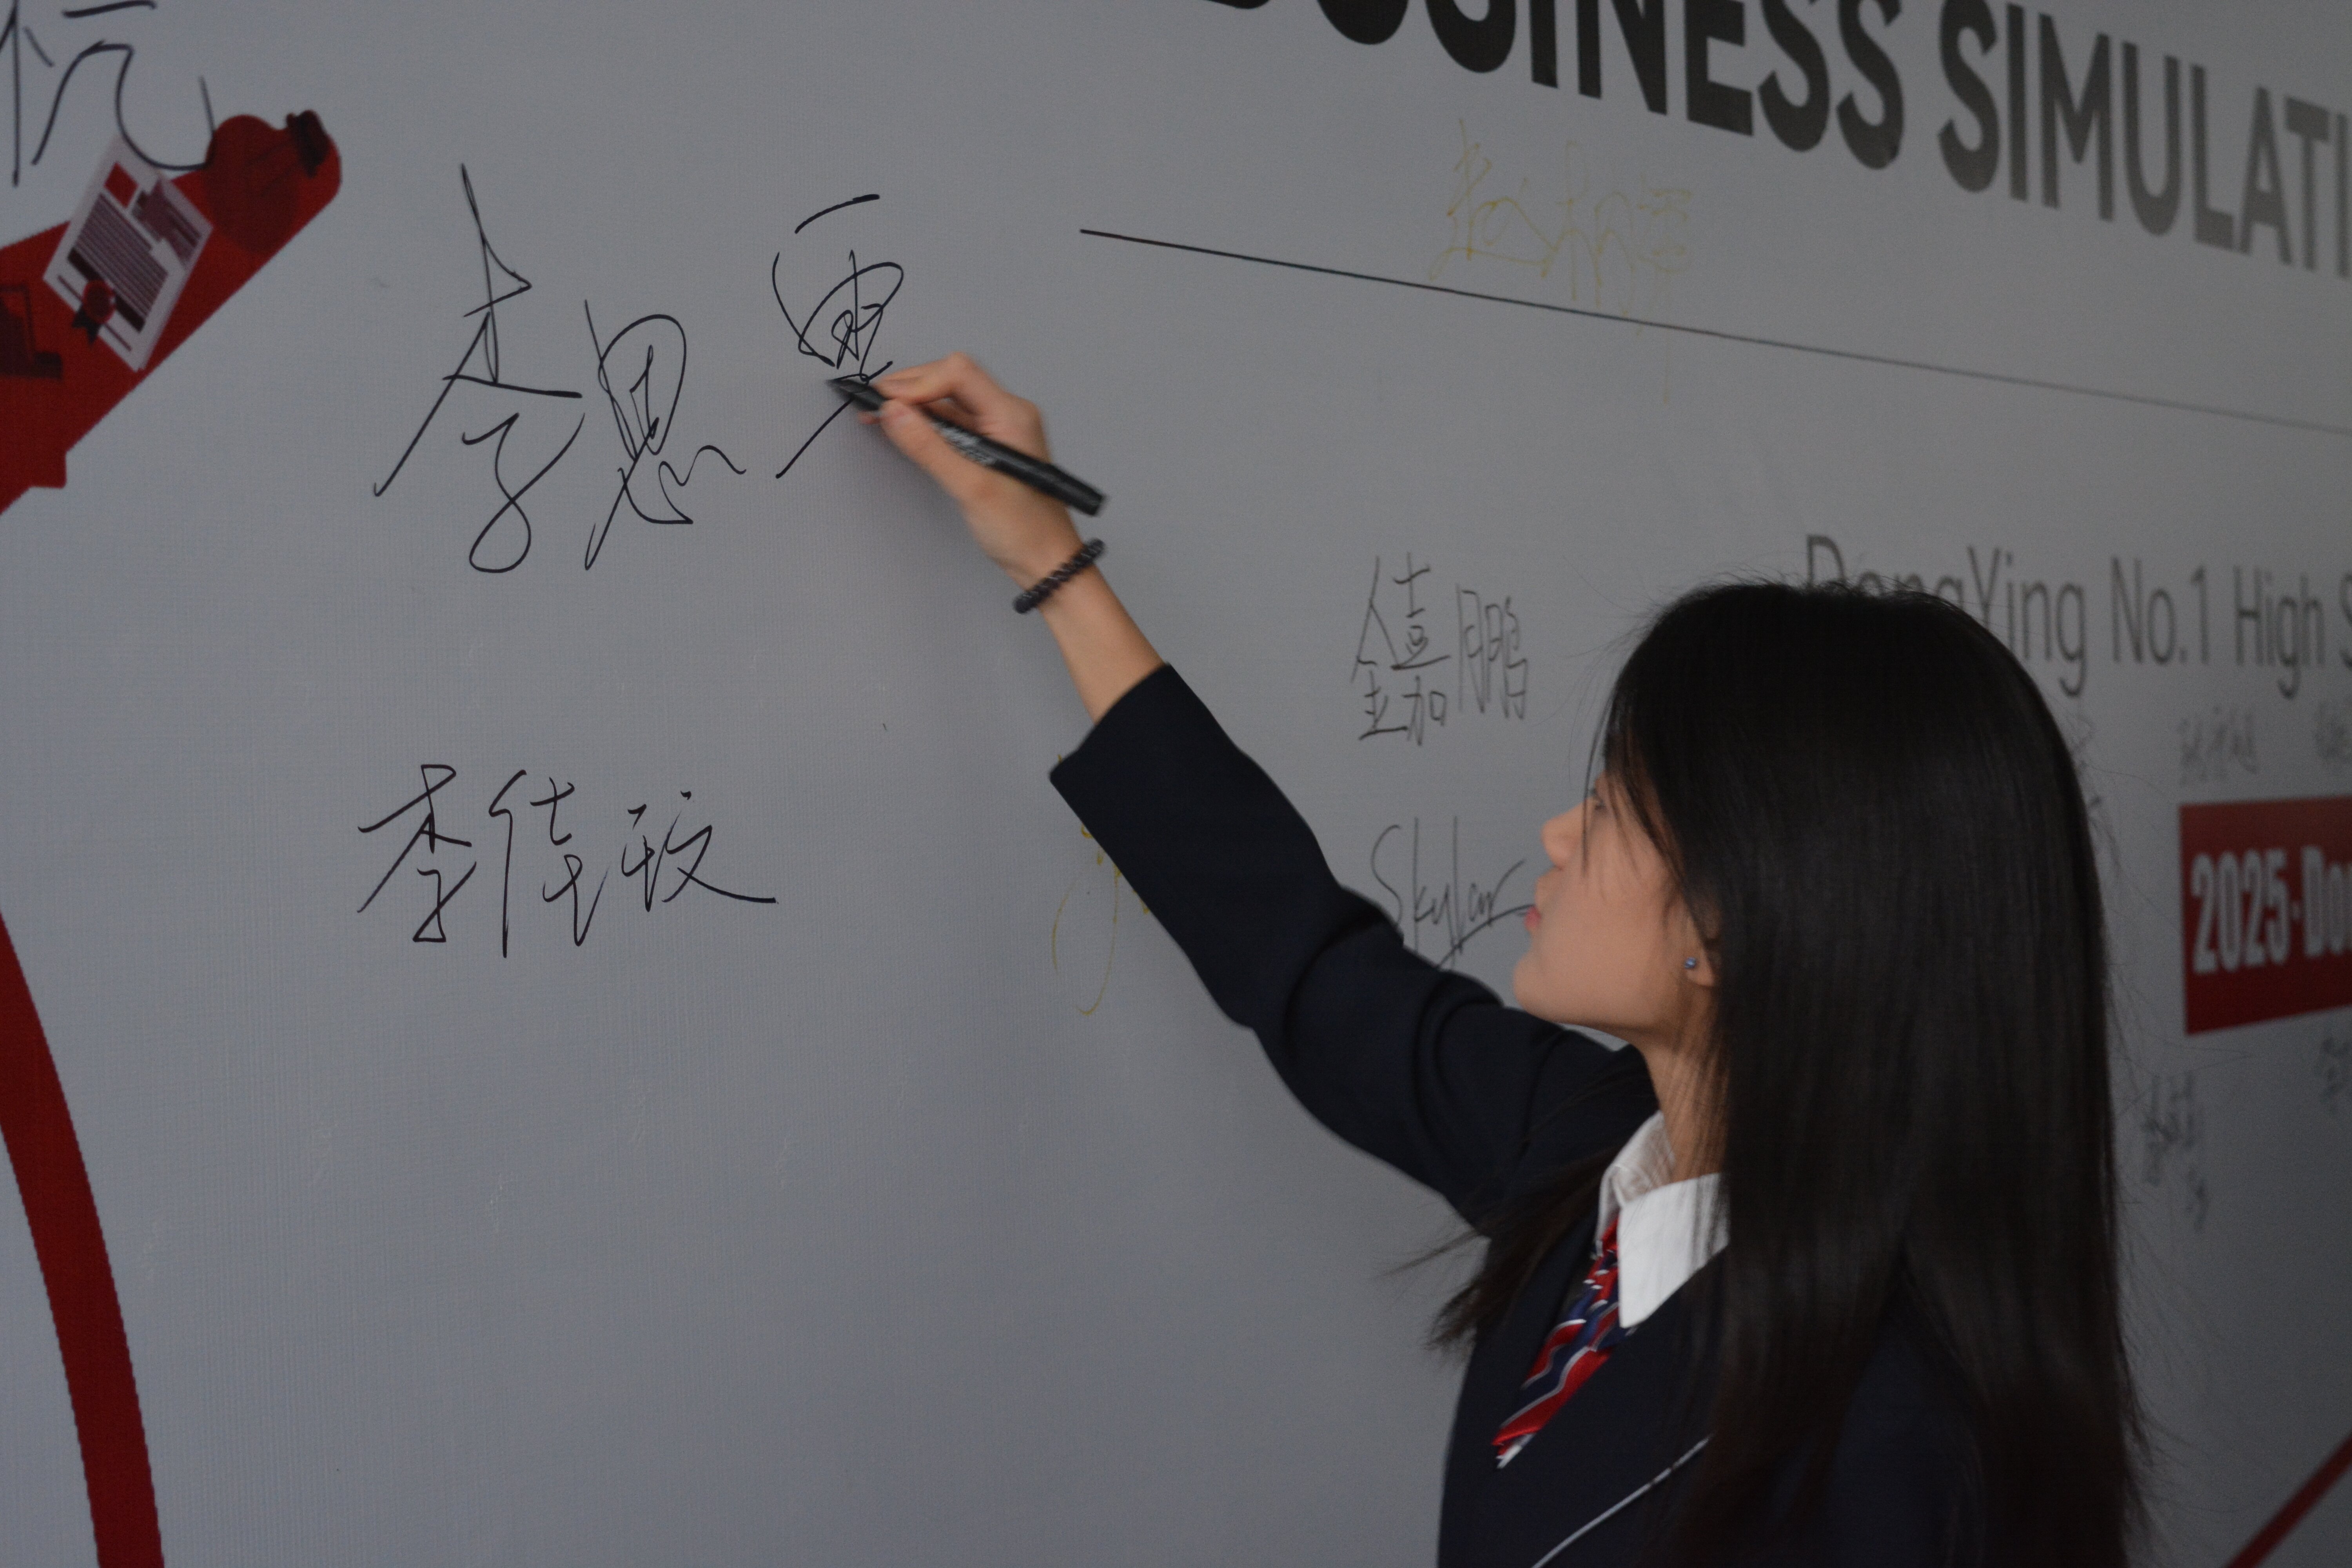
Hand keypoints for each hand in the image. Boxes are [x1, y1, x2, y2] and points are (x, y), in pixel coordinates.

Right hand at [868, 354, 1085, 585]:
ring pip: (948, 401)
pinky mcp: (988, 446)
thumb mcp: (971, 488)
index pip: (958, 374)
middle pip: (951, 380)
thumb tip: (892, 412)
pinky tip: (903, 430)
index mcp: (1012, 415)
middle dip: (910, 389)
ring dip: (913, 406)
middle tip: (871, 404)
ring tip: (878, 415)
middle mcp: (1007, 414)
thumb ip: (929, 447)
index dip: (917, 383)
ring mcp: (998, 429)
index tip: (884, 402)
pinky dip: (925, 424)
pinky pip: (952, 424)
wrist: (1047, 562)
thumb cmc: (1024, 530)